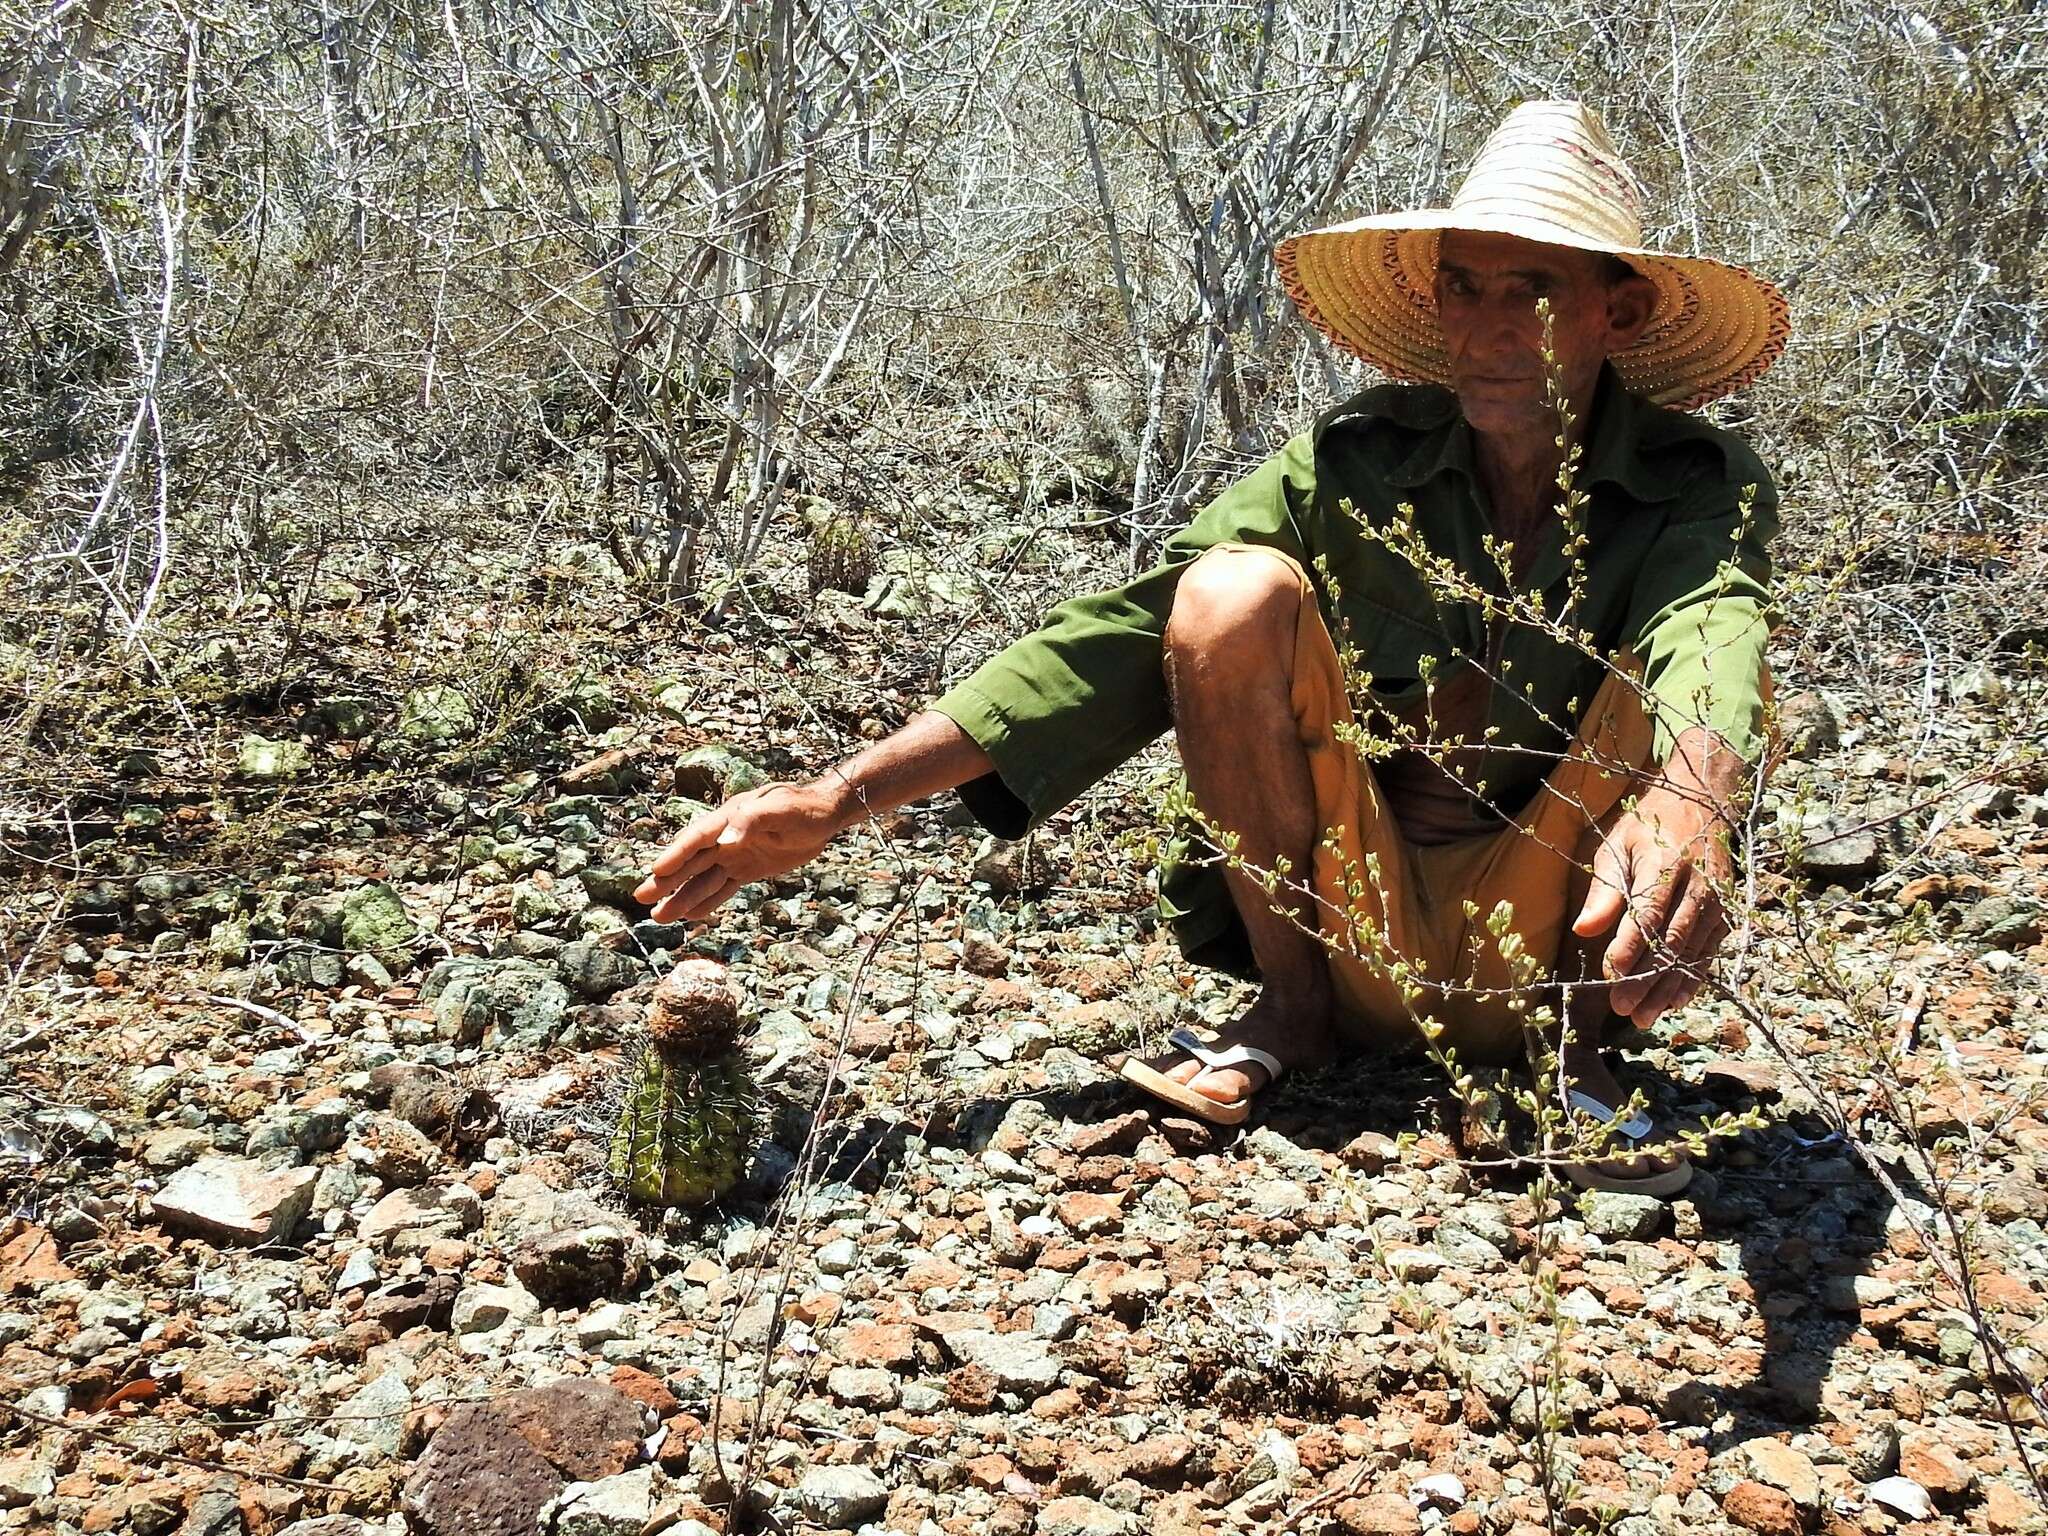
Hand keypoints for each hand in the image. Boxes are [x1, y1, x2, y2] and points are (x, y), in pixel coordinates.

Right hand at [634, 781, 844, 922]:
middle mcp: (726, 837)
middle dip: (666, 881)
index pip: (698, 839)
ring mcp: (734, 855)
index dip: (676, 855)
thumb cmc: (803, 808)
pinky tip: (690, 916)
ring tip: (658, 917)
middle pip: (691, 862)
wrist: (825, 816)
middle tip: (640, 898)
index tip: (656, 872)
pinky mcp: (747, 869)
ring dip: (681, 897)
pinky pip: (723, 888)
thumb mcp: (781, 810)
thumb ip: (753, 820)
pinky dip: (707, 901)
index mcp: (730, 818)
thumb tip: (726, 839)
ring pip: (703, 880)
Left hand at [1569, 779, 1734, 1026]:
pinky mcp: (1726, 915)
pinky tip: (1673, 1002)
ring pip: (1692, 955)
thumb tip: (1584, 930)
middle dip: (1646, 980)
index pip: (1647, 915)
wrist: (1706, 803)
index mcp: (1666, 865)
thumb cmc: (1650, 826)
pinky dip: (1691, 980)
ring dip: (1667, 989)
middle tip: (1622, 1009)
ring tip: (1643, 1017)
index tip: (1610, 976)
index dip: (1629, 948)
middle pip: (1672, 943)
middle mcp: (1698, 887)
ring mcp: (1717, 903)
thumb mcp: (1618, 845)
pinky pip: (1708, 954)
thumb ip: (1604, 890)